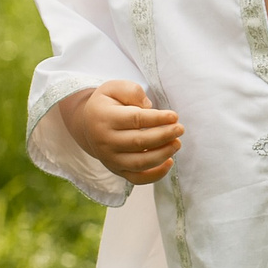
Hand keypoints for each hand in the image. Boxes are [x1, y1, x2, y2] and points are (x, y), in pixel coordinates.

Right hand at [59, 80, 181, 185]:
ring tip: (177, 143)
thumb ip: (131, 91)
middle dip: (163, 136)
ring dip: (162, 154)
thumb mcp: (113, 88)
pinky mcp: (117, 171)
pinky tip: (169, 162)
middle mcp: (106, 141)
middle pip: (139, 142)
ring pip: (139, 163)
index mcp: (105, 118)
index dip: (157, 118)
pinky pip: (137, 179)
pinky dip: (155, 175)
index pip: (135, 119)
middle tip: (180, 129)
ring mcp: (110, 159)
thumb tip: (148, 106)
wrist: (88, 126)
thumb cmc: (107, 104)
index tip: (174, 116)